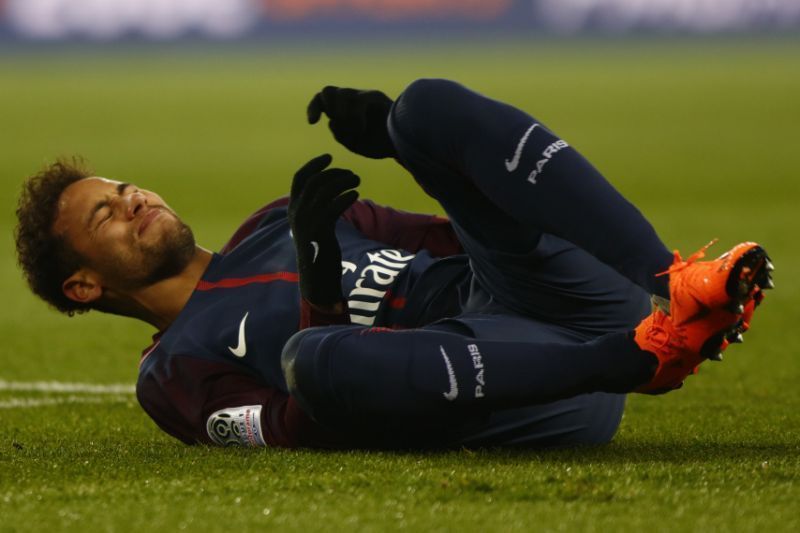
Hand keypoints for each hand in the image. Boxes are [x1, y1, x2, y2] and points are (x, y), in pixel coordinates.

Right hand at [288, 154, 359, 306]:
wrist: (317, 276)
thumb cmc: (319, 249)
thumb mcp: (314, 225)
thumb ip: (317, 207)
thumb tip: (332, 188)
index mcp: (293, 209)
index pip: (299, 178)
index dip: (313, 165)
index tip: (329, 156)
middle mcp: (297, 213)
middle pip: (314, 181)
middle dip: (334, 173)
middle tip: (352, 174)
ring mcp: (307, 221)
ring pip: (324, 191)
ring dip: (343, 182)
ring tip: (357, 181)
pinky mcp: (320, 230)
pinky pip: (333, 206)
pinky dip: (345, 197)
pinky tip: (355, 194)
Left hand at [307, 86, 395, 158]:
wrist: (403, 144)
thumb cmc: (379, 143)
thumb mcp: (354, 143)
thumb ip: (340, 134)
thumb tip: (332, 121)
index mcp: (344, 109)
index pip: (321, 99)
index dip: (313, 108)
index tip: (312, 122)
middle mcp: (353, 98)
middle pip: (327, 91)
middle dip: (327, 108)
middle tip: (340, 123)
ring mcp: (364, 95)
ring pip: (341, 94)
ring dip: (343, 114)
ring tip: (355, 129)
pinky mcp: (375, 96)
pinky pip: (357, 101)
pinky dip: (355, 118)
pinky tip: (362, 129)